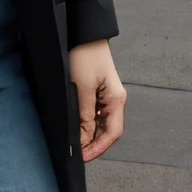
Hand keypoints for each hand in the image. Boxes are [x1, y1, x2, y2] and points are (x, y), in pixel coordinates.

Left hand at [69, 40, 126, 162]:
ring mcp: (106, 96)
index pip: (112, 133)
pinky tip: (76, 128)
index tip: (84, 157)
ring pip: (100, 123)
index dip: (99, 148)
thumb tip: (84, 138)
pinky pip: (94, 114)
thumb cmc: (85, 57)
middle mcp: (114, 100)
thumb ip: (85, 115)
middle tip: (78, 155)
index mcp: (116, 100)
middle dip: (94, 144)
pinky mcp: (97, 91)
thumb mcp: (83, 89)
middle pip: (108, 130)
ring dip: (89, 135)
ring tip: (75, 144)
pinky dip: (86, 124)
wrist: (82, 34)